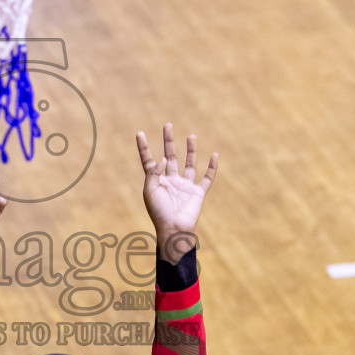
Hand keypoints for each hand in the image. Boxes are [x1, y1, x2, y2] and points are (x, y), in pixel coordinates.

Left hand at [136, 124, 217, 261]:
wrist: (174, 229)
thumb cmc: (158, 212)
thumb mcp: (150, 191)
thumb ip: (153, 173)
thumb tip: (162, 158)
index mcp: (157, 181)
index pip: (149, 160)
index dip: (143, 148)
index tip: (139, 133)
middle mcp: (171, 181)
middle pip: (170, 156)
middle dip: (168, 141)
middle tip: (167, 125)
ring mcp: (185, 186)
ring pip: (189, 164)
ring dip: (190, 150)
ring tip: (191, 136)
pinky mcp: (197, 192)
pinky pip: (206, 178)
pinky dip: (212, 168)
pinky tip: (215, 155)